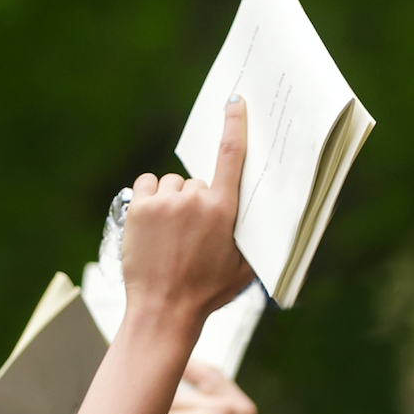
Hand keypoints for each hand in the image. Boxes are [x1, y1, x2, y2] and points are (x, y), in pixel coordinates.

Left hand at [122, 99, 253, 327]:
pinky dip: (150, 199)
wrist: (163, 311)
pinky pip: (147, 186)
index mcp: (223, 210)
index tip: (234, 102)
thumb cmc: (208, 292)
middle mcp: (193, 200)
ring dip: (172, 201)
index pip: (231, 155)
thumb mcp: (245, 268)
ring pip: (171, 185)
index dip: (234, 124)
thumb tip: (275, 217)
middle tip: (192, 235)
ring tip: (171, 235)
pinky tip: (153, 225)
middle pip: (196, 182)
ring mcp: (163, 202)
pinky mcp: (138, 208)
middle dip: (196, 201)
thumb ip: (256, 237)